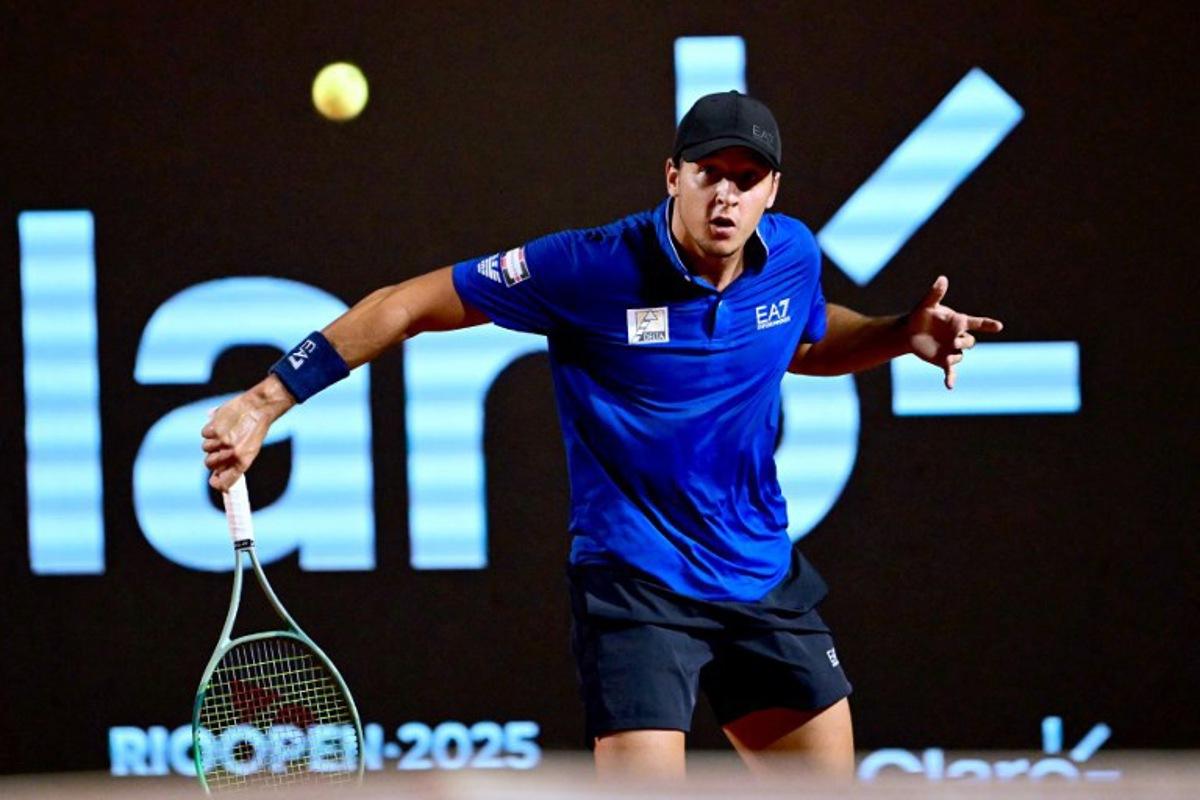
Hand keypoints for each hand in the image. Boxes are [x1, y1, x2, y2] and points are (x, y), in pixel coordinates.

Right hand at [201, 376, 293, 489]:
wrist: (259, 407)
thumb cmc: (256, 428)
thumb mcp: (251, 448)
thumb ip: (235, 461)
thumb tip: (218, 472)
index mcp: (243, 462)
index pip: (223, 482)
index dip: (216, 482)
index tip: (213, 480)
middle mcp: (231, 454)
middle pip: (209, 463)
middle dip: (212, 456)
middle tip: (220, 446)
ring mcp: (222, 442)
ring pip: (205, 447)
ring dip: (212, 440)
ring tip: (226, 430)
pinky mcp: (214, 429)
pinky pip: (204, 433)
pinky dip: (210, 428)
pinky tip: (222, 422)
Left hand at [906, 275, 1002, 389]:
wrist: (908, 332)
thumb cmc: (920, 316)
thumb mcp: (926, 305)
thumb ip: (935, 293)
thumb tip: (942, 279)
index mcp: (958, 322)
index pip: (977, 323)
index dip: (987, 324)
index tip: (998, 326)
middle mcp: (958, 336)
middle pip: (969, 341)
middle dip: (964, 342)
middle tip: (954, 341)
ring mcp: (952, 350)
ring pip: (961, 355)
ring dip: (956, 357)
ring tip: (947, 358)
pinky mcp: (943, 361)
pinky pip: (951, 372)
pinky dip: (951, 379)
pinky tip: (949, 386)